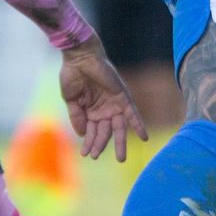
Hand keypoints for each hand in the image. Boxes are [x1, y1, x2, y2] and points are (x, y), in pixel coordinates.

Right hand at [58, 36, 147, 160]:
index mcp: (90, 111)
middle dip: (100, 145)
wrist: (80, 57)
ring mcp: (114, 104)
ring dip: (120, 142)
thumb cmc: (72, 75)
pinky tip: (144, 138)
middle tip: (96, 157)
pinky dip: (138, 125)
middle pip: (105, 132)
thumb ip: (77, 117)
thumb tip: (82, 135)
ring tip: (120, 158)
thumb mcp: (71, 100)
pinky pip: (132, 114)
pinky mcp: (122, 97)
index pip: (92, 132)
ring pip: (119, 128)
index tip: (86, 154)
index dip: (89, 143)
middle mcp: (103, 110)